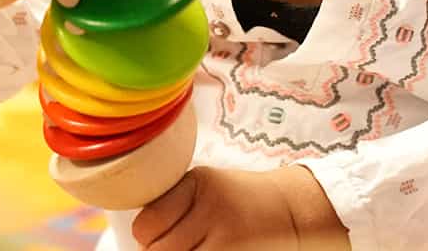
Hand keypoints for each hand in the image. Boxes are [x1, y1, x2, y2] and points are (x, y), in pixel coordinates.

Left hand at [132, 165, 348, 249]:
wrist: (289, 208)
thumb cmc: (236, 199)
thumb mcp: (204, 187)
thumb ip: (173, 203)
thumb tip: (139, 236)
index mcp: (196, 183)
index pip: (147, 222)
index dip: (145, 235)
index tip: (151, 235)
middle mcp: (212, 208)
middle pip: (159, 250)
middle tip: (171, 245)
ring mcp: (228, 236)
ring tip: (191, 247)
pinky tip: (206, 250)